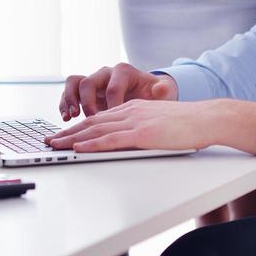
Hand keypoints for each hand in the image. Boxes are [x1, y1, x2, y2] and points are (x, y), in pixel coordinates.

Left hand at [46, 98, 255, 155]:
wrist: (206, 118)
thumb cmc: (188, 123)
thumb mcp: (159, 120)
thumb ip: (142, 126)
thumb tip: (128, 139)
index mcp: (133, 108)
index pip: (99, 117)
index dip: (79, 126)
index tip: (63, 134)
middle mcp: (130, 111)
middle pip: (92, 121)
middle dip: (68, 132)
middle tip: (49, 140)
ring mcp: (135, 121)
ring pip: (96, 129)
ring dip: (73, 138)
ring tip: (56, 145)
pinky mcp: (142, 133)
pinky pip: (111, 139)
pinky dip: (92, 143)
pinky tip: (79, 147)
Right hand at [57, 63, 177, 121]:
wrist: (146, 94)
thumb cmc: (152, 93)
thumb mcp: (161, 91)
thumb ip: (162, 90)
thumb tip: (162, 89)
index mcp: (124, 71)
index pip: (113, 86)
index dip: (111, 104)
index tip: (114, 120)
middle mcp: (106, 73)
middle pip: (89, 81)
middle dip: (88, 103)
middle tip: (92, 120)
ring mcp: (94, 82)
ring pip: (74, 83)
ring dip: (70, 100)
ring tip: (71, 117)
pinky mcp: (85, 93)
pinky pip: (69, 93)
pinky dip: (65, 104)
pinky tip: (67, 119)